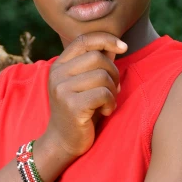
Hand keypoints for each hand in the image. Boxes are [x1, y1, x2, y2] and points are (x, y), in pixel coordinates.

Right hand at [43, 32, 127, 157]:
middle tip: (113, 89)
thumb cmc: (80, 111)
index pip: (84, 40)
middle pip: (97, 58)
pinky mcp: (72, 106)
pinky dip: (111, 103)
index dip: (106, 39)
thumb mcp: (86, 84)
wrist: (62, 142)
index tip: (123, 47)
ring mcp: (62, 90)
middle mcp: (57, 74)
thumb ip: (97, 65)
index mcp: (59, 65)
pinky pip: (103, 94)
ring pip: (102, 76)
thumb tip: (118, 45)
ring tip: (107, 103)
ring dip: (112, 91)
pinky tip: (106, 112)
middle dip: (113, 73)